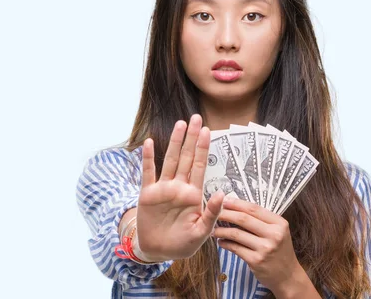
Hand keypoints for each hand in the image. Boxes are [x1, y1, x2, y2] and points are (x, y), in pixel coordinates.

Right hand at [136, 114, 224, 260]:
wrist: (159, 251)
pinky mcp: (148, 194)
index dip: (204, 148)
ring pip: (170, 160)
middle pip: (187, 157)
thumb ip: (212, 213)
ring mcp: (163, 189)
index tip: (208, 131)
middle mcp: (179, 187)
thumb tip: (223, 193)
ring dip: (175, 142)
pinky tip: (150, 143)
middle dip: (192, 138)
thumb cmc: (183, 243)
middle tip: (196, 118)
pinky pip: (148, 173)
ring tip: (180, 124)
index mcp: (194, 194)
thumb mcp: (202, 232)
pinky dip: (148, 158)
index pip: (201, 166)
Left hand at [213, 198, 317, 297]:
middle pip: (243, 219)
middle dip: (226, 214)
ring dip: (222, 230)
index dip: (236, 203)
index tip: (224, 200)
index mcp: (279, 223)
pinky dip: (225, 243)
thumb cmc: (280, 251)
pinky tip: (220, 241)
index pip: (254, 209)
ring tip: (214, 229)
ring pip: (236, 234)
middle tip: (214, 213)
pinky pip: (235, 248)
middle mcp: (274, 234)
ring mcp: (265, 248)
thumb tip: (237, 208)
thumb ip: (262, 221)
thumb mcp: (278, 232)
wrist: (288, 276)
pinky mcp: (256, 260)